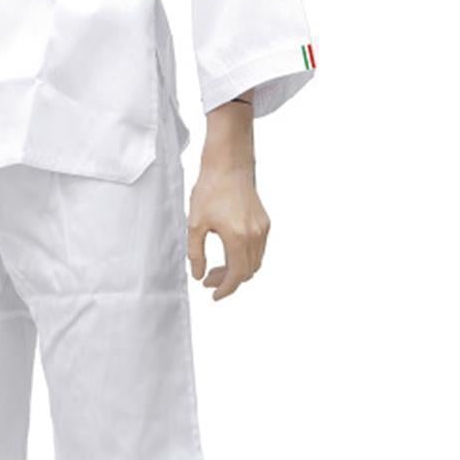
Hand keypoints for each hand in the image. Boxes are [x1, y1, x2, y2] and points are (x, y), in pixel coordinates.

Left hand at [188, 95, 269, 301]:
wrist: (228, 164)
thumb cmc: (210, 189)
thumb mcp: (195, 224)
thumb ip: (196, 254)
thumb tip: (198, 275)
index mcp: (238, 237)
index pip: (237, 275)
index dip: (226, 289)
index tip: (214, 295)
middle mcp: (256, 235)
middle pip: (248, 271)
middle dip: (229, 280)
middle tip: (208, 280)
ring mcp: (263, 228)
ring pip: (255, 261)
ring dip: (238, 269)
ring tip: (216, 268)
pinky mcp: (265, 221)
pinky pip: (258, 249)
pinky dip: (245, 257)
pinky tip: (228, 252)